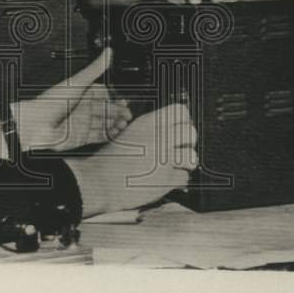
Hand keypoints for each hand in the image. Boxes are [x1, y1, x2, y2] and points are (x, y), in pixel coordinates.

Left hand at [11, 48, 131, 151]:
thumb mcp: (77, 82)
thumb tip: (108, 52)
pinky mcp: (81, 137)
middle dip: (118, 112)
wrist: (37, 125)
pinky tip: (116, 132)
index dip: (115, 99)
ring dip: (116, 124)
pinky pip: (98, 137)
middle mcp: (82, 109)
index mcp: (81, 94)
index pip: (103, 96)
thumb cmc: (51, 102)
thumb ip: (95, 69)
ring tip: (123, 123)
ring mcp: (82, 123)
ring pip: (104, 124)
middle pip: (106, 111)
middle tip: (127, 114)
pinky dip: (109, 135)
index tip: (124, 101)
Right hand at [65, 103, 197, 215]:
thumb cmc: (111, 159)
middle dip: (187, 143)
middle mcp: (159, 137)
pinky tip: (165, 179)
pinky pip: (184, 178)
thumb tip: (172, 129)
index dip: (183, 121)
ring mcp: (164, 159)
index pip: (181, 111)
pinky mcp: (166, 180)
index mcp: (149, 122)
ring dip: (185, 163)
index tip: (178, 129)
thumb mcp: (130, 132)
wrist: (101, 181)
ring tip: (173, 166)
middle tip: (177, 150)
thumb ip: (152, 129)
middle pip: (191, 133)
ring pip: (192, 157)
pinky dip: (177, 181)